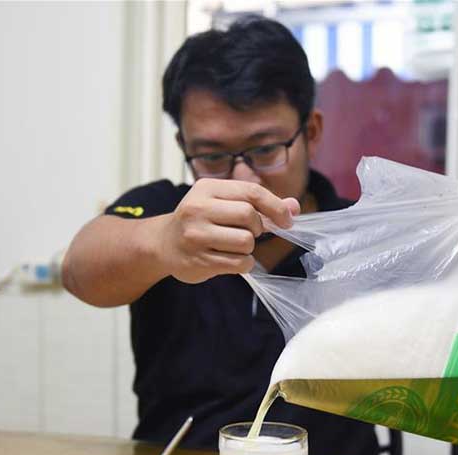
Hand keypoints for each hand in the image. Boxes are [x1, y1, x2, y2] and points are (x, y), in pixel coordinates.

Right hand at [157, 178, 299, 283]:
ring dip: (249, 248)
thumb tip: (294, 207)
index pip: (252, 192)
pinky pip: (239, 263)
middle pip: (250, 217)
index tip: (288, 220)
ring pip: (246, 242)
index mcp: (207, 188)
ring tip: (235, 246)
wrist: (163, 244)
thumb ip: (259, 203)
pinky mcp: (199, 261)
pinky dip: (244, 263)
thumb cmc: (200, 220)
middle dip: (258, 228)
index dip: (276, 206)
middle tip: (249, 232)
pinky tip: (230, 259)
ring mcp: (196, 236)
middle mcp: (198, 209)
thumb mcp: (224, 203)